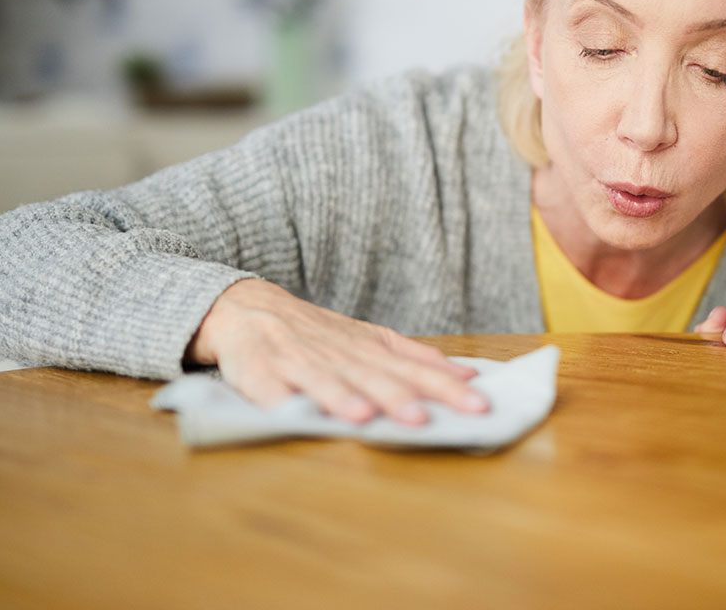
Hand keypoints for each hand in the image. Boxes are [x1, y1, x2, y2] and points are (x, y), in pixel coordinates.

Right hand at [185, 279, 488, 424]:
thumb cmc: (317, 335)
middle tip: (428, 419)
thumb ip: (415, 358)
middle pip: (374, 377)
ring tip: (368, 417)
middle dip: (401, 397)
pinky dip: (287, 402)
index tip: (478, 404)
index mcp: (368, 349)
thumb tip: (468, 375)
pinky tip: (300, 415)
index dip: (444, 388)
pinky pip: (273, 391)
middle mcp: (338, 355)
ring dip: (346, 398)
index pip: (414, 370)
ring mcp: (299, 363)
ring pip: (327, 382)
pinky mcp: (261, 374)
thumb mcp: (369, 339)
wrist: (247, 308)